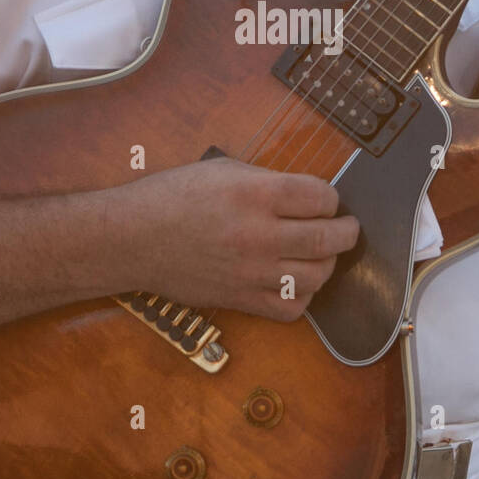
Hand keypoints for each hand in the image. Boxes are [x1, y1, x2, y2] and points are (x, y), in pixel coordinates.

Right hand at [118, 157, 359, 322]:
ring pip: (316, 276)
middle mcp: (257, 234)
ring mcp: (250, 271)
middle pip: (327, 238)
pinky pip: (290, 308)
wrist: (133, 238)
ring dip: (328, 264)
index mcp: (255, 193)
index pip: (320, 196)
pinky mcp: (240, 299)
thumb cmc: (173, 196)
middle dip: (345, 231)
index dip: (331, 197)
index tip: (326, 200)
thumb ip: (268, 181)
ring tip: (322, 254)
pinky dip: (303, 296)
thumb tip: (306, 195)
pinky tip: (296, 281)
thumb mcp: (223, 169)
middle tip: (345, 227)